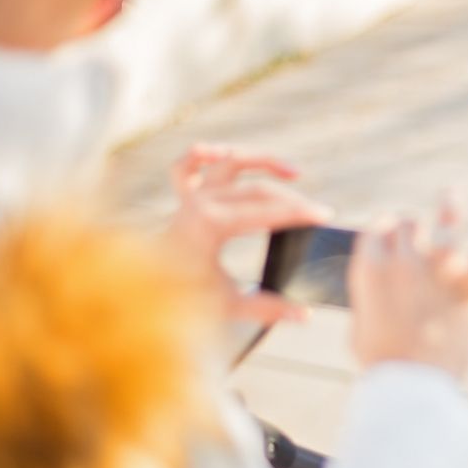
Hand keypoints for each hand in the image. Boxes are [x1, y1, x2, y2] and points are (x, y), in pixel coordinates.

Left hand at [167, 145, 331, 323]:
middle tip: (317, 213)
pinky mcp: (182, 196)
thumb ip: (269, 308)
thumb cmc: (183, 297)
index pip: (265, 211)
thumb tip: (305, 313)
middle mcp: (199, 202)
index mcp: (210, 224)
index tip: (325, 215)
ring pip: (231, 161)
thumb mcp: (228, 305)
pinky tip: (229, 155)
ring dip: (263, 161)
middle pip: (257, 189)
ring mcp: (189, 195)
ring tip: (294, 172)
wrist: (142, 291)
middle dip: (291, 199)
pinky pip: (188, 164)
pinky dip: (206, 154)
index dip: (298, 212)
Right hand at [348, 203, 467, 379]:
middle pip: (410, 224)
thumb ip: (370, 297)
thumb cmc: (382, 365)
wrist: (410, 389)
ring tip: (452, 198)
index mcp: (370, 268)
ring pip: (445, 222)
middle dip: (414, 229)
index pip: (379, 228)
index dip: (386, 230)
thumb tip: (378, 289)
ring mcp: (439, 269)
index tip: (393, 236)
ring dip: (449, 206)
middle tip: (422, 239)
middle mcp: (403, 260)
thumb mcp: (359, 326)